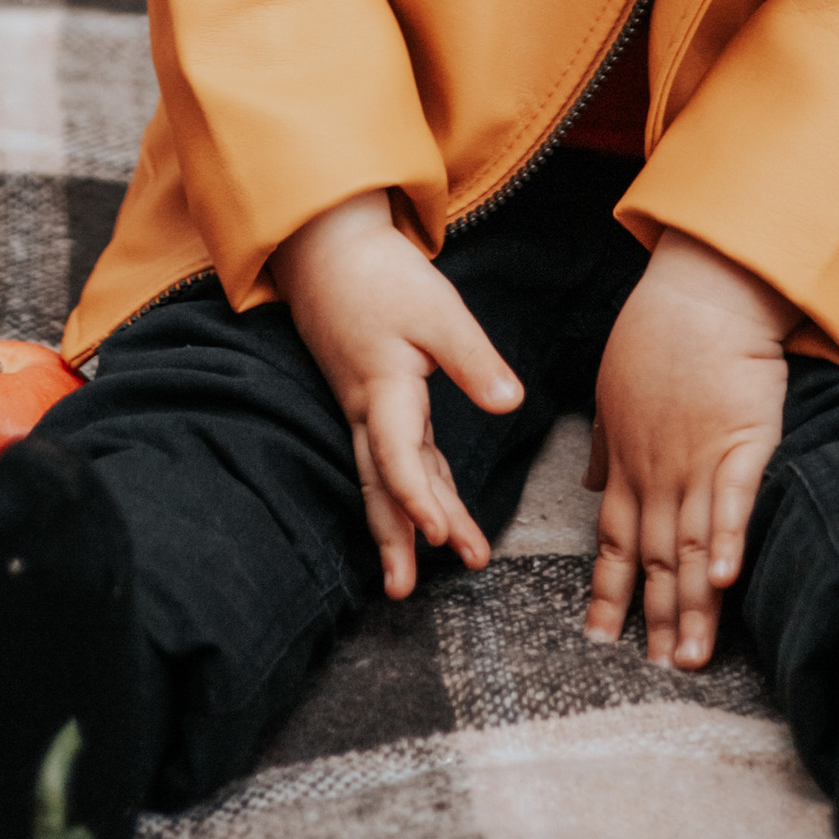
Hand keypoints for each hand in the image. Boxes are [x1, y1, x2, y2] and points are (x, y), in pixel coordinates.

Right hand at [270, 191, 524, 597]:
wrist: (328, 247)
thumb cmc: (382, 274)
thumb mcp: (437, 308)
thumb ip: (473, 359)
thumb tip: (510, 404)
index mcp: (383, 387)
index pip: (398, 454)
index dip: (417, 497)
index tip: (439, 535)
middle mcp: (367, 408)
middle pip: (381, 484)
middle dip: (395, 538)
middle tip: (404, 591)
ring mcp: (365, 407)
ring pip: (385, 477)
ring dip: (404, 524)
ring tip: (413, 579)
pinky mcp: (372, 398)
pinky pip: (392, 456)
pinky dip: (411, 489)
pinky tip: (434, 514)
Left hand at [583, 228, 790, 669]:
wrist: (700, 296)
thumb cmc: (656, 340)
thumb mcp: (614, 395)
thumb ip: (606, 447)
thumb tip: (591, 485)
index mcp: (628, 465)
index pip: (614, 543)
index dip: (609, 593)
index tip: (601, 639)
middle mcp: (659, 474)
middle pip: (655, 559)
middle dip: (655, 618)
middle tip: (655, 673)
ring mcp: (699, 461)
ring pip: (692, 546)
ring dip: (690, 605)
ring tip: (688, 657)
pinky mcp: (742, 443)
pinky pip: (734, 501)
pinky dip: (727, 542)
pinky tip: (723, 582)